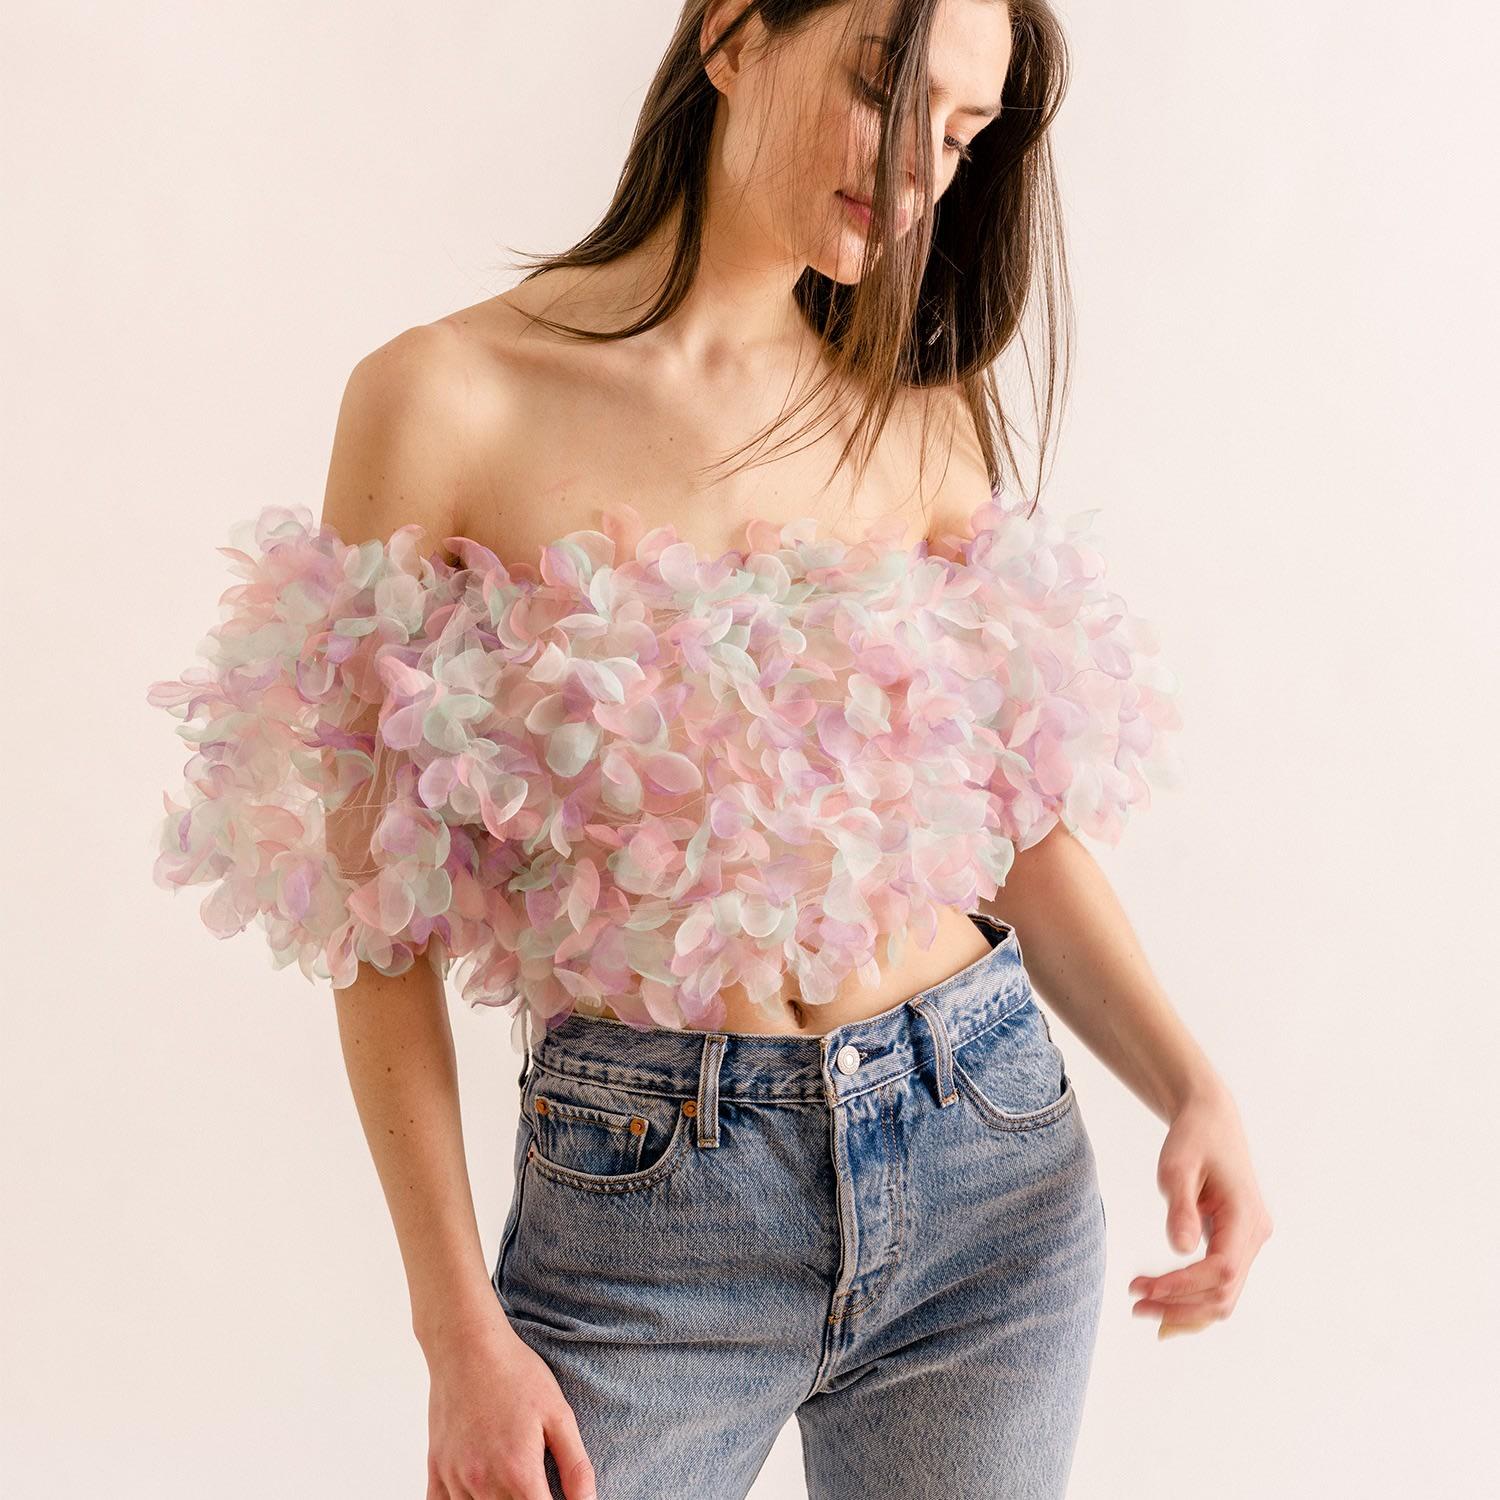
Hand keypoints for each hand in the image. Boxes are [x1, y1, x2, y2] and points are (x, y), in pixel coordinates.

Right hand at [422, 1300, 595, 1498]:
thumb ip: (575, 1466)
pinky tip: (478, 1493)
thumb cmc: (517, 1375)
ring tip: (511, 1486)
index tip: (555, 1498)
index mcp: (518, 1473)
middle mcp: (483, 1483)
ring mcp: (455, 1478)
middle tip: (535, 1485)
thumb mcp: (558, 1413)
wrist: (468, 1346)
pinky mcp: (436, 1468)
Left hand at [1128, 1081, 1273, 1339]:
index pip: (1221, 1270)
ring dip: (1184, 1308)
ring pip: (1224, 1296)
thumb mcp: (1177, 1165)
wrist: (1211, 1120)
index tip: (1144, 1288)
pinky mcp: (1236, 1243)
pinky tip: (1161, 1300)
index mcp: (1246, 1216)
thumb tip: (1182, 1249)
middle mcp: (1255, 1235)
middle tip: (1135, 1304)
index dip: (1183, 1285)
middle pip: (1225, 1294)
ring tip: (1141, 1305)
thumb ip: (1181, 1207)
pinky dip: (1192, 1298)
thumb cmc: (1193, 1138)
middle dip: (1180, 1307)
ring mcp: (1249, 1242)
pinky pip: (1218, 1283)